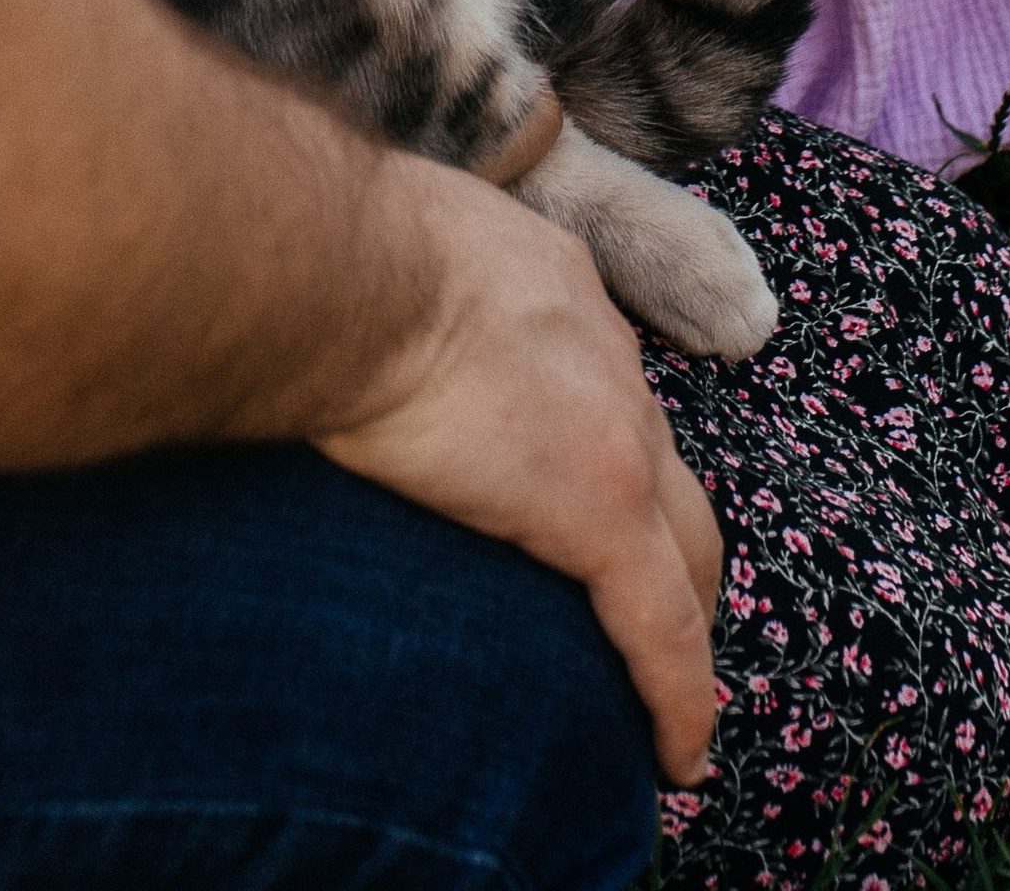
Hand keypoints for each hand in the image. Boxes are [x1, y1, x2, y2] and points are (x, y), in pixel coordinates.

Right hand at [316, 166, 723, 784]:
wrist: (345, 270)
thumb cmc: (326, 253)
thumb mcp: (380, 253)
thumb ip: (387, 295)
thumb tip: (323, 324)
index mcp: (551, 290)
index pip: (599, 386)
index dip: (606, 452)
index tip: (594, 501)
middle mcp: (604, 355)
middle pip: (666, 469)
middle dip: (673, 543)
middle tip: (660, 614)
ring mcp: (615, 435)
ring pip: (684, 548)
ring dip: (686, 616)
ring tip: (673, 694)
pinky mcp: (600, 513)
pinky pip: (662, 629)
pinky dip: (679, 696)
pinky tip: (677, 755)